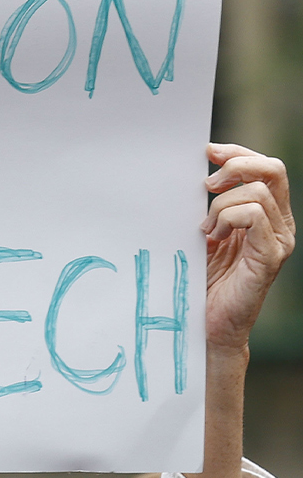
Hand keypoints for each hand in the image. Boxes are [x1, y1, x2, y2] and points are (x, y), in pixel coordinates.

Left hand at [201, 145, 294, 352]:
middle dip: (236, 165)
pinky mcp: (270, 256)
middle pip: (272, 170)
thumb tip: (198, 174)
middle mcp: (279, 224)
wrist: (209, 325)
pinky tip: (214, 237)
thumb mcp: (206, 233)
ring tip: (207, 229)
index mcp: (267, 214)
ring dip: (222, 203)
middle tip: (207, 184)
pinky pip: (254, 216)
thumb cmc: (205, 282)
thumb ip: (211, 205)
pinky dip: (227, 218)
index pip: (265, 167)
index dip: (238, 152)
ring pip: (258, 192)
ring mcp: (279, 240)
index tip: (208, 151)